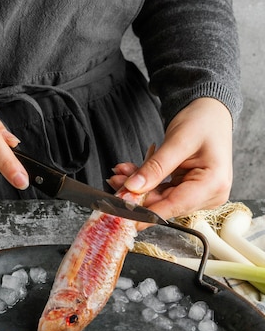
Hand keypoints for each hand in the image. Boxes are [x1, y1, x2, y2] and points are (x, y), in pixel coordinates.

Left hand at [107, 98, 232, 220]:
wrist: (210, 114)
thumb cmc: (203, 121)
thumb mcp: (178, 141)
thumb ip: (156, 166)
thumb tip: (133, 187)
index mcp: (214, 184)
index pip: (176, 205)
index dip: (148, 213)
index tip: (125, 216)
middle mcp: (210, 195)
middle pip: (166, 204)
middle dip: (138, 195)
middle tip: (115, 182)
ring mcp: (200, 195)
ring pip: (160, 199)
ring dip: (138, 188)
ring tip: (119, 174)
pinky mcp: (189, 192)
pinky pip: (162, 192)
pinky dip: (145, 183)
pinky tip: (129, 174)